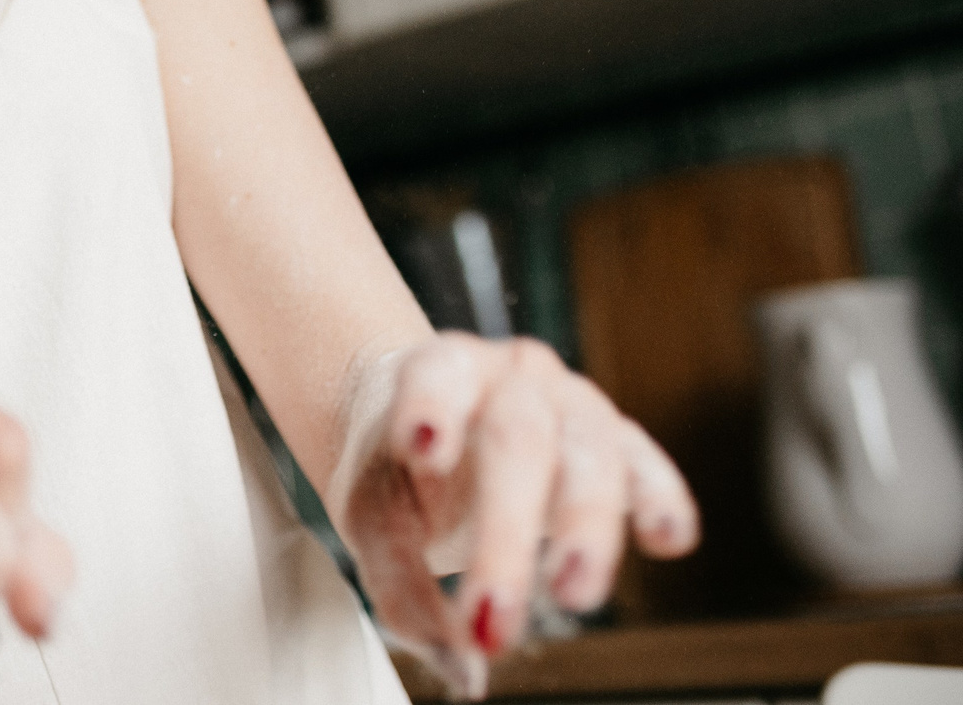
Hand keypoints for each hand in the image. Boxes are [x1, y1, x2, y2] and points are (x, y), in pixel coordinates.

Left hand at [333, 334, 698, 697]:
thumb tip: (465, 672)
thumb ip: (402, 588)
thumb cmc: (399, 468)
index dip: (430, 410)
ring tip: (573, 594)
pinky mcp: (618, 438)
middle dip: (507, 532)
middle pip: (517, 439)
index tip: (421, 448)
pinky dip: (662, 499)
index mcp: (439, 371)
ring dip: (586, 528)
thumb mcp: (374, 515)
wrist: (429, 424)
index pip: (433, 379)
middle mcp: (511, 376)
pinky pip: (646, 464)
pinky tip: (668, 540)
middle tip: (493, 613)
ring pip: (591, 451)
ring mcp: (571, 402)